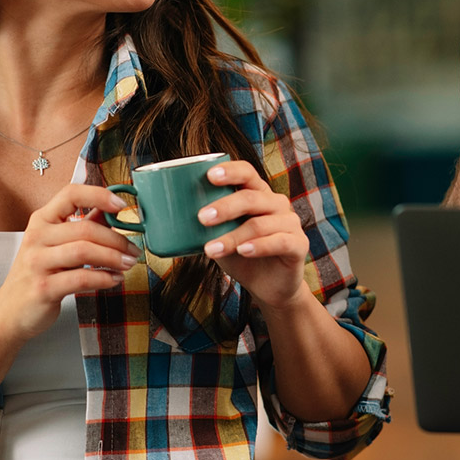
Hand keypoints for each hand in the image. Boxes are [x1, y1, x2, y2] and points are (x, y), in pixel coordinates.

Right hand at [0, 183, 141, 341]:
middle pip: (85, 229)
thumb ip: (81, 226)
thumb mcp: (55, 245)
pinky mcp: (43, 288)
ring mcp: (37, 263)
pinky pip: (81, 278)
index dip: (98, 195)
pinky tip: (114, 279)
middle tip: (133, 250)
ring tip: (128, 264)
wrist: (9, 312)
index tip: (121, 204)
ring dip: (113, 258)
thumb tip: (109, 210)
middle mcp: (37, 237)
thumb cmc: (37, 275)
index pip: (70, 194)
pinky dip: (103, 278)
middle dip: (117, 240)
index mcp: (42, 220)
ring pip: (84, 251)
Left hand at [196, 159, 309, 309]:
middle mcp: (276, 204)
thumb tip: (161, 215)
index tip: (208, 176)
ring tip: (210, 250)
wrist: (269, 287)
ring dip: (232, 236)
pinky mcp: (298, 245)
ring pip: (260, 224)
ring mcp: (290, 223)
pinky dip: (259, 246)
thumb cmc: (242, 256)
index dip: (230, 171)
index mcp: (258, 194)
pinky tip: (243, 251)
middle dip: (224, 206)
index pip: (247, 172)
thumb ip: (205, 224)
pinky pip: (279, 241)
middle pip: (251, 197)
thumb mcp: (220, 236)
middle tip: (201, 217)